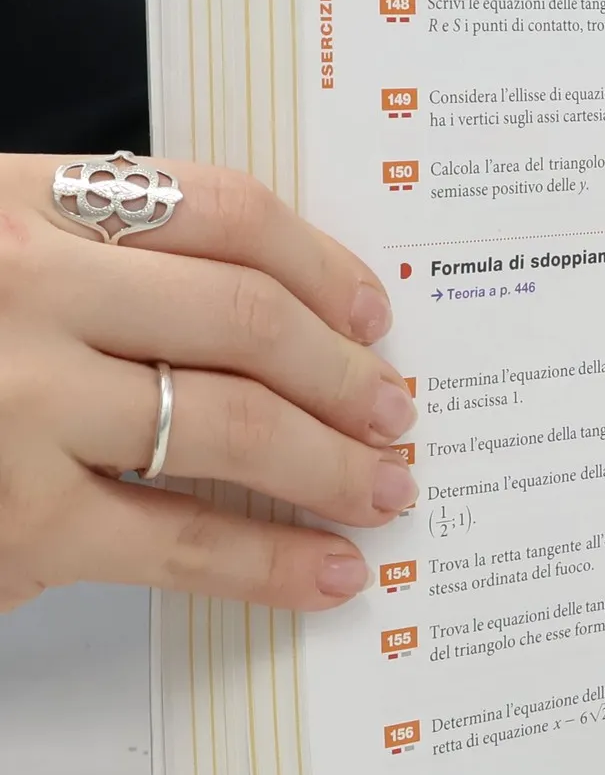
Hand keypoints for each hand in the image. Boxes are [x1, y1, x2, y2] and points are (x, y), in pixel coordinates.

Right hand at [0, 156, 413, 611]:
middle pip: (244, 318)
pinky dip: (271, 562)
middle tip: (397, 411)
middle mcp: (24, 288)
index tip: (372, 311)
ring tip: (385, 487)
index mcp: (19, 202)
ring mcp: (17, 405)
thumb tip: (271, 316)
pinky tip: (330, 572)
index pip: (218, 208)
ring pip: (230, 425)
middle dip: (344, 373)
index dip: (318, 264)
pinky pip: (179, 540)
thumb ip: (93, 263)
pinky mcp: (15, 524)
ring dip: (332, 462)